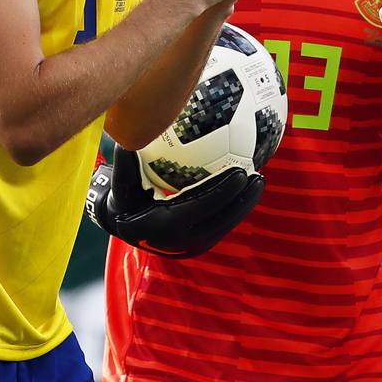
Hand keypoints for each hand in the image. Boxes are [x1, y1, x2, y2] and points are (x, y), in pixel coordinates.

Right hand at [86, 145, 263, 256]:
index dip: (223, 191)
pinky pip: (222, 225)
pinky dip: (236, 208)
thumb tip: (130, 135)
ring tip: (260, 180)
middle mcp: (181, 241)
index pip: (201, 207)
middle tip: (258, 175)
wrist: (125, 228)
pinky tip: (247, 187)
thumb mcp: (121, 182)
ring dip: (244, 205)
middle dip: (242, 200)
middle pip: (220, 220)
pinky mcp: (199, 245)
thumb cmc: (124, 197)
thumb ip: (126, 162)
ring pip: (225, 225)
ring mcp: (192, 246)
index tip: (241, 172)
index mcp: (164, 226)